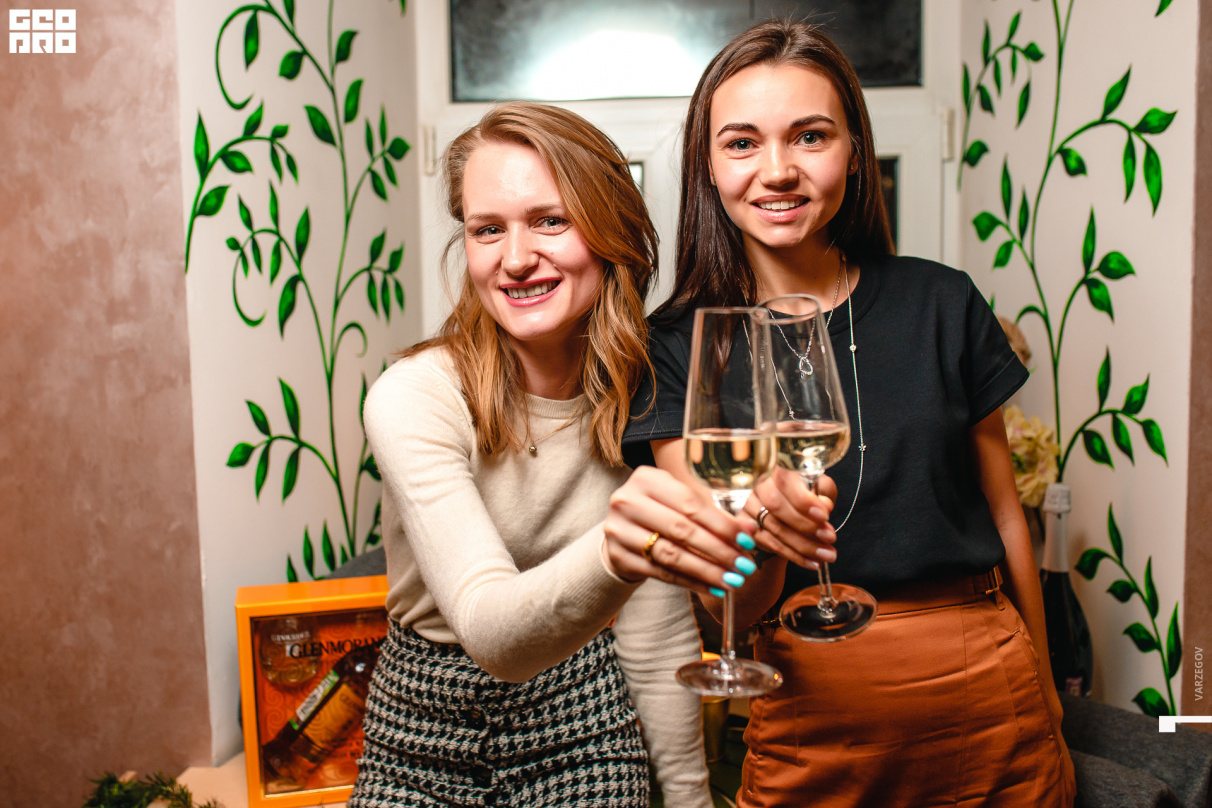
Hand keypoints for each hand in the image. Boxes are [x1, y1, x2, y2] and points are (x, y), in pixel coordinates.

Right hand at [603, 465, 757, 596]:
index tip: (746, 540)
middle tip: (743, 565)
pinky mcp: (618, 556)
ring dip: (707, 570)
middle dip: (718, 550)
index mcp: (646, 479)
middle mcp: (627, 501)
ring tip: (732, 580)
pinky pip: (661, 573)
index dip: (721, 524)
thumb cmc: (658, 510)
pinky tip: (711, 587)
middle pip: (681, 529)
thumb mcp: (678, 501)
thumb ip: (711, 512)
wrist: (621, 530)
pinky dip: (690, 582)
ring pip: (671, 555)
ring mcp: (619, 530)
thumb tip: (747, 530)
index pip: (690, 503)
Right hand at [744, 468, 837, 567]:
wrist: (784, 514)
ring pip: (775, 528)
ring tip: (827, 555)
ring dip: (804, 545)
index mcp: (778, 469)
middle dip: (806, 525)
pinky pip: (770, 544)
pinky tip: (812, 562)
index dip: (804, 500)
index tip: (824, 515)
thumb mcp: (819, 489)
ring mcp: (748, 505)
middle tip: (830, 537)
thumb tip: (824, 506)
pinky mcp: (746, 527)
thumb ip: (824, 491)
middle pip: (776, 506)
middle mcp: (759, 484)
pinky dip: (794, 555)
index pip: (785, 481)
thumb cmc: (804, 497)